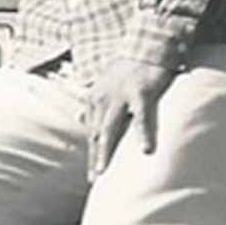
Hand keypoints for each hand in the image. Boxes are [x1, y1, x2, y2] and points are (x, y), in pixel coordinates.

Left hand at [83, 58, 176, 180]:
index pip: (91, 131)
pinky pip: (142, 116)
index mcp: (95, 98)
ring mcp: (121, 95)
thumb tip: (78, 119)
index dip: (92, 153)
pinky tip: (146, 150)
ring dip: (106, 150)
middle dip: (94, 157)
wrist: (147, 45)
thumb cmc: (128, 69)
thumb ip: (92, 105)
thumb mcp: (104, 85)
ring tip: (103, 170)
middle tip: (94, 179)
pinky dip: (143, 133)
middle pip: (96, 133)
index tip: (93, 175)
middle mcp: (104, 98)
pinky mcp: (141, 92)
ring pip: (111, 128)